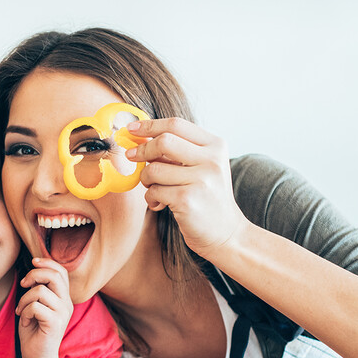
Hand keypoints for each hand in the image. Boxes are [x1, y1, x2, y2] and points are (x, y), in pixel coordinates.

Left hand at [16, 258, 73, 357]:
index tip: (33, 262)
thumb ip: (37, 291)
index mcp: (63, 298)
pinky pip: (35, 306)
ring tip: (21, 311)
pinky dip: (25, 311)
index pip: (61, 271)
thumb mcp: (35, 306)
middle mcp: (66, 304)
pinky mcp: (55, 323)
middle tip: (23, 285)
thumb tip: (32, 272)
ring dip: (24, 299)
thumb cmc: (34, 333)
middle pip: (54, 275)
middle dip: (34, 275)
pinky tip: (24, 321)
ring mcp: (62, 314)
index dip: (47, 262)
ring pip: (40, 290)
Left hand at [125, 118, 251, 259]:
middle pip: (163, 141)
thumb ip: (179, 151)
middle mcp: (212, 160)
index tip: (131, 128)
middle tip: (131, 157)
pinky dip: (150, 198)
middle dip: (142, 150)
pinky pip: (154, 191)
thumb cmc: (207, 198)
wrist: (226, 232)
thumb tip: (140, 138)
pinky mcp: (188, 200)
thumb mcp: (203, 167)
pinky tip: (160, 204)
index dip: (149, 125)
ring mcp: (201, 180)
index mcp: (216, 146)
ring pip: (154, 169)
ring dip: (146, 179)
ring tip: (154, 189)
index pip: (176, 124)